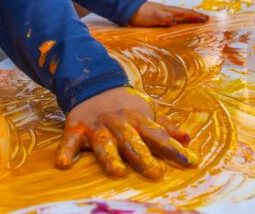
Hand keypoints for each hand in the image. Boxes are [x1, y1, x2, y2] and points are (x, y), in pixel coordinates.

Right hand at [55, 87, 197, 178]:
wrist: (93, 81)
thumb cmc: (125, 105)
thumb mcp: (147, 111)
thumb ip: (166, 127)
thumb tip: (187, 138)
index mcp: (138, 120)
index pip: (159, 136)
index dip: (174, 149)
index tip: (191, 161)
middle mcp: (119, 124)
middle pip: (132, 142)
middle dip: (143, 157)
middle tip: (156, 173)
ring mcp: (97, 126)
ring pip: (104, 144)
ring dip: (110, 158)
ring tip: (118, 172)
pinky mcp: (77, 128)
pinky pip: (70, 141)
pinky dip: (66, 151)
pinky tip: (63, 163)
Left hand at [128, 1, 207, 26]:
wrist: (129, 10)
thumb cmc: (141, 13)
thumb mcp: (152, 16)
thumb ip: (163, 17)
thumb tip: (174, 19)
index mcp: (169, 11)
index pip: (186, 13)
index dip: (197, 16)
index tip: (207, 19)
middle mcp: (168, 11)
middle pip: (185, 13)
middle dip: (196, 16)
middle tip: (206, 19)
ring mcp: (164, 13)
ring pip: (180, 15)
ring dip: (189, 17)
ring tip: (196, 20)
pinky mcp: (158, 17)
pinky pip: (174, 18)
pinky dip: (180, 20)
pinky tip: (179, 23)